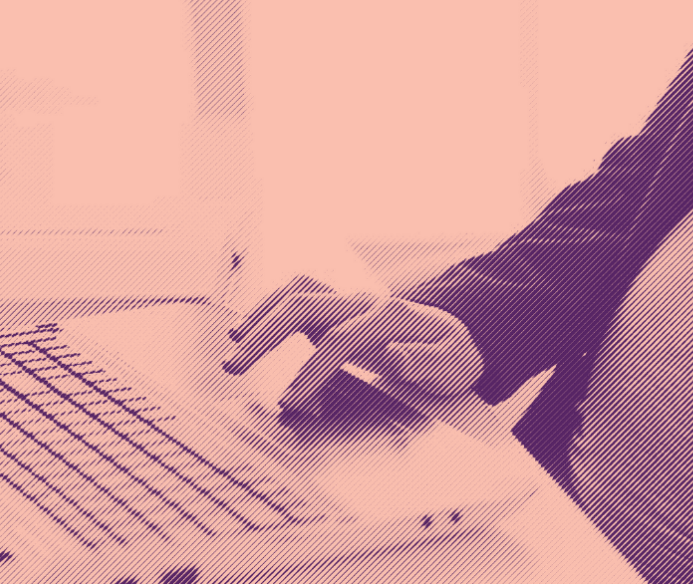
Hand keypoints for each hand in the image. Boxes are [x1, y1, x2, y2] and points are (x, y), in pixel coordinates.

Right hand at [223, 276, 483, 413]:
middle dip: (266, 334)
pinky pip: (297, 298)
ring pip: (296, 293)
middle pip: (305, 304)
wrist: (460, 335)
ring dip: (261, 316)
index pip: (340, 340)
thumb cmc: (454, 354)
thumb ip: (424, 361)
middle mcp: (364, 303)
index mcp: (391, 317)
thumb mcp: (452, 363)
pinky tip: (248, 329)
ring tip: (233, 346)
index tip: (290, 399)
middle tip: (235, 366)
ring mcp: (348, 304)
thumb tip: (395, 356)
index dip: (312, 369)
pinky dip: (269, 308)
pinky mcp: (337, 311)